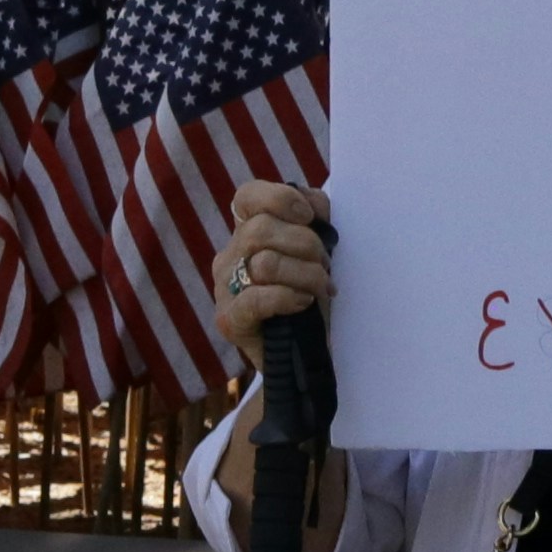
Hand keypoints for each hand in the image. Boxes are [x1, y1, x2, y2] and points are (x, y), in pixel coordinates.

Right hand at [215, 179, 334, 365]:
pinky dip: (288, 298)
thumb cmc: (311, 297)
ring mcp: (224, 288)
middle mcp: (229, 257)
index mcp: (246, 233)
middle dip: (306, 244)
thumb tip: (315, 202)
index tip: (310, 216)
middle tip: (327, 266)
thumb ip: (315, 219)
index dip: (280, 197)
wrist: (307, 354)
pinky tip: (304, 303)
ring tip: (322, 287)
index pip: (248, 196)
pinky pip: (257, 298)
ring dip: (306, 274)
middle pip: (261, 228)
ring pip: (265, 263)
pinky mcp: (229, 319)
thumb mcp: (317, 253)